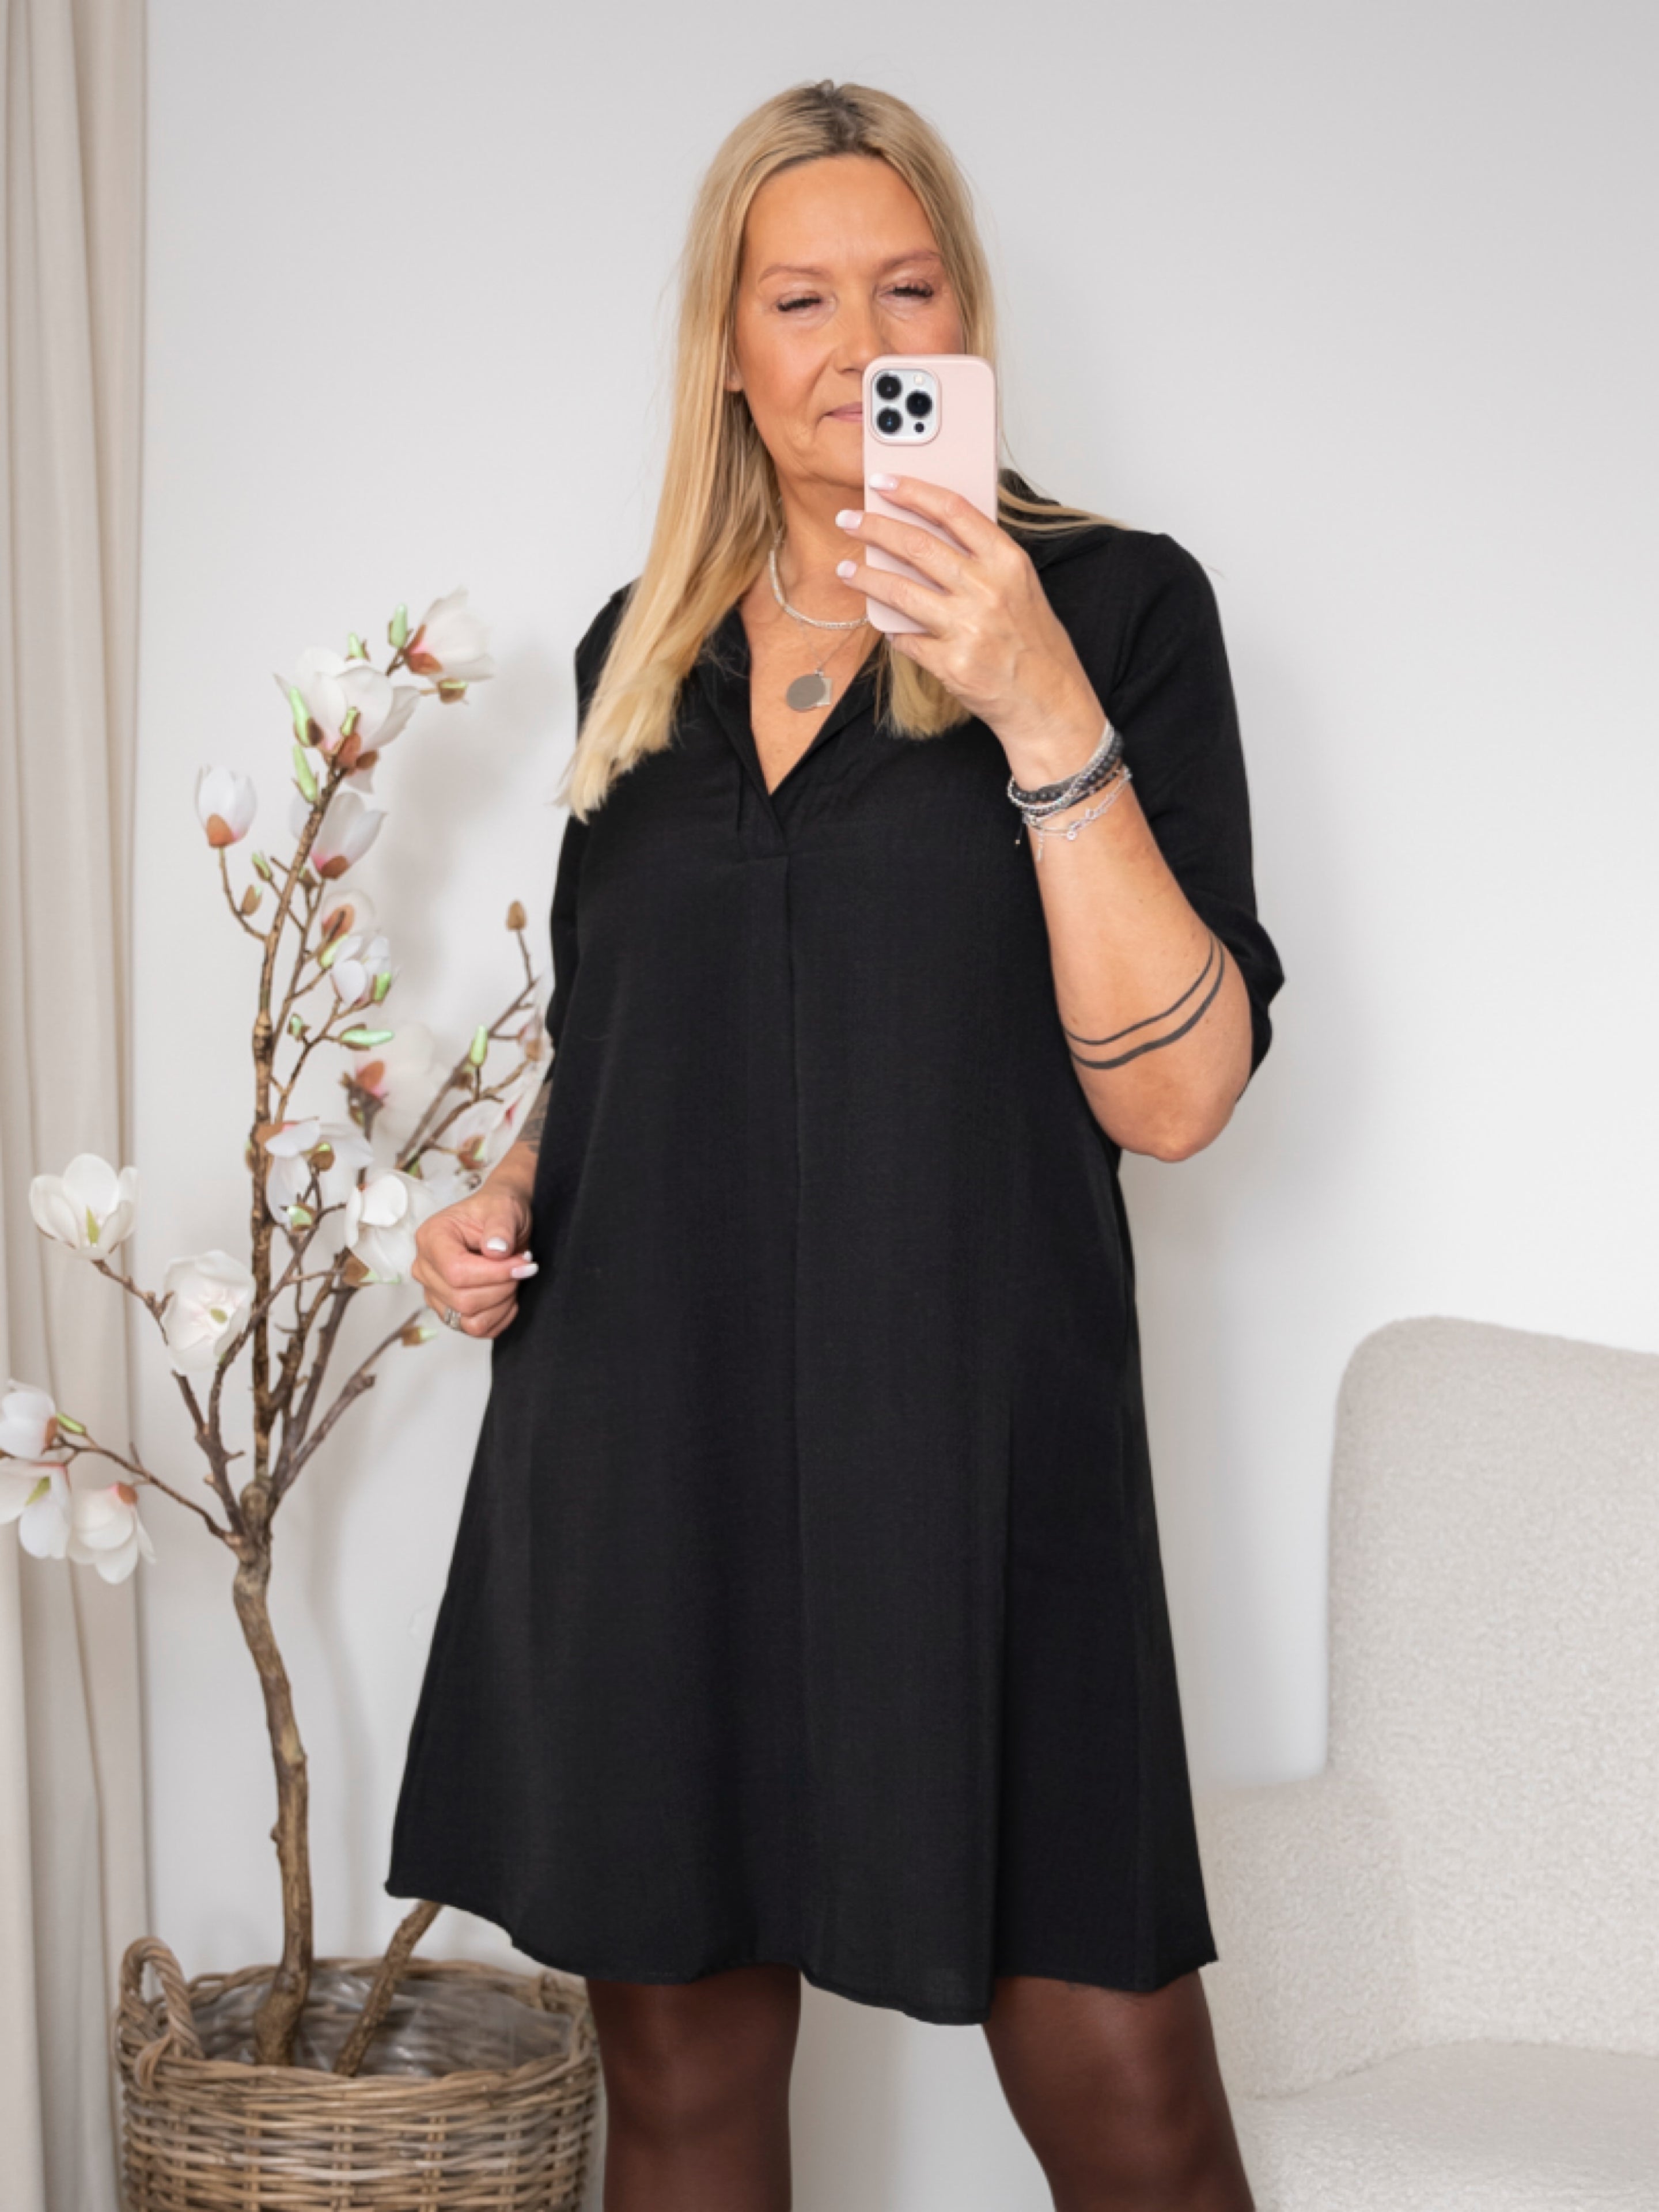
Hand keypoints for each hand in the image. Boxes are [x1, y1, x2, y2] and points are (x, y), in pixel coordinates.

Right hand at [411, 1179, 535, 1340]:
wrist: (501, 1219)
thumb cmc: (498, 1210)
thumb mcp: (505, 1208)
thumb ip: (501, 1227)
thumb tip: (496, 1250)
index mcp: (431, 1238)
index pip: (456, 1272)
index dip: (494, 1273)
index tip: (523, 1262)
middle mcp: (425, 1269)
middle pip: (463, 1300)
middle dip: (503, 1287)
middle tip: (522, 1267)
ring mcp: (434, 1292)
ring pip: (469, 1320)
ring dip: (502, 1303)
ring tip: (513, 1278)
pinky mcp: (448, 1310)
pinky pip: (476, 1329)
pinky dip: (499, 1317)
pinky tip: (508, 1295)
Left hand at [833, 475, 1103, 775]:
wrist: (1049, 702)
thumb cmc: (1034, 643)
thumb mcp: (1021, 587)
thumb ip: (983, 559)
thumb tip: (933, 535)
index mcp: (1007, 562)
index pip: (953, 510)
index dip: (913, 491)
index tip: (884, 482)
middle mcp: (987, 590)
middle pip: (917, 545)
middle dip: (874, 528)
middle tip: (849, 521)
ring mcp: (967, 628)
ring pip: (899, 590)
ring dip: (865, 577)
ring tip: (846, 569)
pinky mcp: (950, 664)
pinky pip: (905, 639)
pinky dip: (891, 629)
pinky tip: (882, 622)